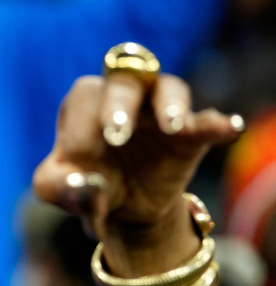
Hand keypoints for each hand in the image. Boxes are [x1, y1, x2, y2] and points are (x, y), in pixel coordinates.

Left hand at [32, 68, 242, 271]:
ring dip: (170, 105)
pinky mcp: (190, 134)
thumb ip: (59, 186)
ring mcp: (159, 110)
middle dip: (120, 103)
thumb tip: (83, 184)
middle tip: (117, 133)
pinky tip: (228, 128)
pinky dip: (218, 123)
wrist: (123, 208)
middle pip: (124, 78)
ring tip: (174, 128)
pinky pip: (208, 120)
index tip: (83, 164)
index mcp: (84, 104)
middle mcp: (122, 95)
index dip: (81, 129)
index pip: (84, 99)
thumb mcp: (58, 189)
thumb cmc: (84, 185)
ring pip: (169, 88)